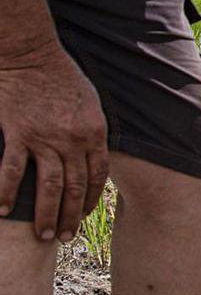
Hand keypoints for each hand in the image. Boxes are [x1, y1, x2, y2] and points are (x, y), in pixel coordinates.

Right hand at [0, 38, 107, 240]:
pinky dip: (5, 192)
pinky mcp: (18, 133)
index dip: (90, 201)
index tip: (82, 216)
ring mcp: (45, 138)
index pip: (97, 177)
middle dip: (69, 217)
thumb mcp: (90, 105)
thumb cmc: (63, 78)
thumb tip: (92, 158)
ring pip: (48, 186)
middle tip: (64, 238)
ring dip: (45, 214)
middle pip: (74, 188)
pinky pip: (12, 170)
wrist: (31, 56)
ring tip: (43, 236)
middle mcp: (73, 140)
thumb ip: (91, 134)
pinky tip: (1, 210)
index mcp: (95, 134)